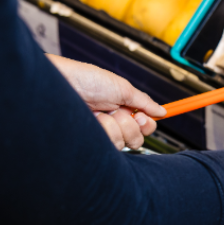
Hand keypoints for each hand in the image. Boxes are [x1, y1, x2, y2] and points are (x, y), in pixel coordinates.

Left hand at [48, 55, 165, 148]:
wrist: (62, 84)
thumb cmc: (86, 79)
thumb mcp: (122, 87)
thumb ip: (144, 102)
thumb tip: (161, 111)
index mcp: (123, 107)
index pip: (145, 125)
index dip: (146, 123)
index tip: (141, 115)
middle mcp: (114, 122)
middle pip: (138, 138)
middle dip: (132, 125)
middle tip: (119, 112)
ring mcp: (103, 132)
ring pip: (125, 142)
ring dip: (116, 125)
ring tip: (102, 113)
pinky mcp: (93, 141)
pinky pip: (111, 145)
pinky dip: (106, 131)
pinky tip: (94, 121)